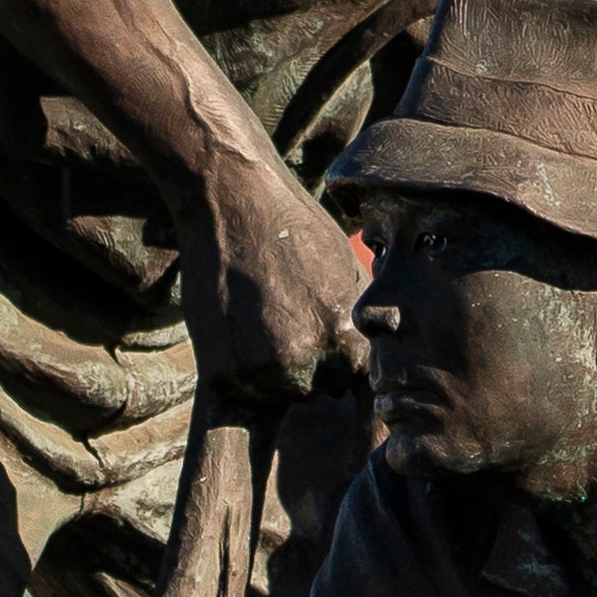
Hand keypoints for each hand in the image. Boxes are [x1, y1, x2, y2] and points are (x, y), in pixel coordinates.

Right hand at [177, 154, 366, 405]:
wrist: (233, 205)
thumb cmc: (294, 230)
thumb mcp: (346, 271)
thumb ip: (357, 319)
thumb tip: (372, 355)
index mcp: (347, 340)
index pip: (352, 376)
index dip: (334, 348)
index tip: (315, 319)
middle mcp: (309, 366)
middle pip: (316, 387)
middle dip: (305, 361)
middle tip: (282, 313)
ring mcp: (264, 375)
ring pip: (277, 391)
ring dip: (270, 367)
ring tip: (258, 316)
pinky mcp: (224, 377)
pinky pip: (240, 388)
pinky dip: (236, 366)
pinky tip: (235, 324)